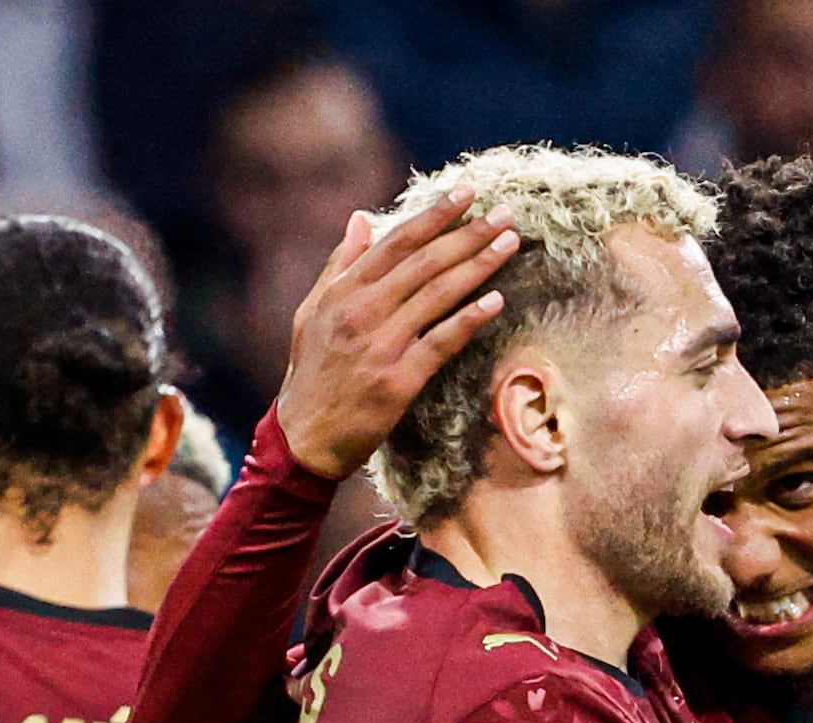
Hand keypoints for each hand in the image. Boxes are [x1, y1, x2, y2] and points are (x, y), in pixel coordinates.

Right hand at [274, 199, 522, 481]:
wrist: (303, 438)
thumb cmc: (311, 374)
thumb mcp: (313, 312)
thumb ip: (340, 264)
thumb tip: (361, 218)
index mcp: (343, 291)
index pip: (397, 242)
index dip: (434, 215)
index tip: (465, 193)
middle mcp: (362, 311)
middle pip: (425, 262)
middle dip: (468, 234)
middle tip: (504, 213)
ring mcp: (381, 345)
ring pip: (437, 295)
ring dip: (478, 265)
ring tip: (509, 243)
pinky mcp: (398, 381)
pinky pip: (441, 342)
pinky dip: (469, 320)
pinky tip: (496, 301)